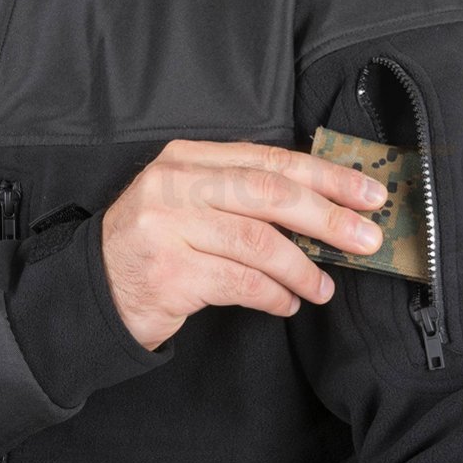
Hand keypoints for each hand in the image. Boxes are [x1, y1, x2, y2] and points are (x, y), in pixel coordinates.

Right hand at [101, 140, 386, 349]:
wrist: (96, 287)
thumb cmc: (160, 242)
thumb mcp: (197, 203)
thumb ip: (248, 198)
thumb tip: (325, 212)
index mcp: (189, 159)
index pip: (271, 160)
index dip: (326, 176)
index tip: (366, 194)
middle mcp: (177, 185)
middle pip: (270, 194)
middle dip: (327, 217)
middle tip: (366, 239)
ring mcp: (169, 227)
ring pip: (259, 242)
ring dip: (302, 268)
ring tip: (323, 288)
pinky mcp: (170, 273)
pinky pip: (241, 282)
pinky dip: (274, 295)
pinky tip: (287, 303)